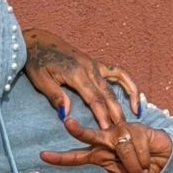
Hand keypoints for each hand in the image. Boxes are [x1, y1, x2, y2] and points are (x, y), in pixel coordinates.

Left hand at [23, 31, 140, 131]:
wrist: (38, 41)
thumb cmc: (36, 62)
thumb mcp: (41, 80)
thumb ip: (55, 96)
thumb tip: (66, 114)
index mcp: (76, 74)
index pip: (94, 99)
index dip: (102, 116)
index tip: (107, 131)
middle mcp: (89, 68)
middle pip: (108, 94)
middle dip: (116, 113)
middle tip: (123, 132)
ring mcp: (94, 64)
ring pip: (115, 83)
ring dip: (128, 97)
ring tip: (136, 113)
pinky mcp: (94, 63)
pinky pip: (116, 72)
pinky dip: (127, 82)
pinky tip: (134, 93)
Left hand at [40, 115, 172, 172]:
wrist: (165, 158)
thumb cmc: (142, 169)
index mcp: (99, 155)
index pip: (77, 156)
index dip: (60, 157)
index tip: (42, 155)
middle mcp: (106, 140)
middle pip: (89, 136)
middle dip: (78, 130)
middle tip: (67, 123)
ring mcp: (121, 132)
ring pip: (123, 152)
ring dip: (136, 167)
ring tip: (143, 168)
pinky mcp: (137, 128)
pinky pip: (138, 150)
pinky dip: (145, 160)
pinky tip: (149, 157)